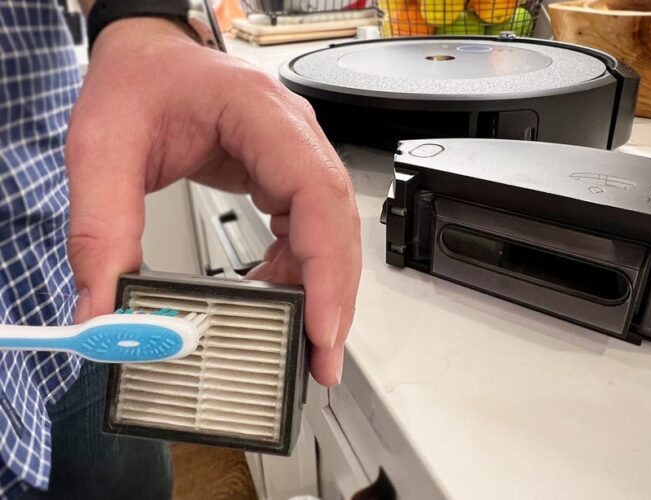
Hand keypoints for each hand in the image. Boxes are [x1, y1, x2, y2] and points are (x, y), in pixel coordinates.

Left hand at [66, 18, 360, 385]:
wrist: (146, 58)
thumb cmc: (138, 80)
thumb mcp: (103, 147)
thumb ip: (101, 229)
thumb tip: (106, 307)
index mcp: (261, 114)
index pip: (317, 193)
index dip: (327, 265)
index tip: (322, 324)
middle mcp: (293, 135)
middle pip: (337, 225)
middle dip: (333, 297)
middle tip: (320, 358)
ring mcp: (294, 156)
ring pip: (330, 234)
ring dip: (320, 292)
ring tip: (299, 342)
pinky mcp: (283, 178)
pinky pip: (308, 232)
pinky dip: (299, 273)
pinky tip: (275, 296)